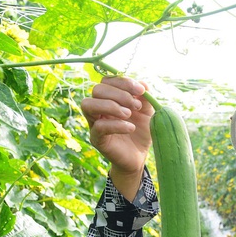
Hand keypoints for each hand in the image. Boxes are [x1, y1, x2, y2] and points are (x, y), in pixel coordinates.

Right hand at [80, 77, 153, 197]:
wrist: (140, 156)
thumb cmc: (141, 131)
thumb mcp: (147, 112)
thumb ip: (144, 97)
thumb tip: (142, 83)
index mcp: (109, 98)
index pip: (107, 81)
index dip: (123, 82)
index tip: (141, 91)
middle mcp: (99, 108)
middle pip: (97, 89)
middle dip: (119, 94)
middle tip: (136, 106)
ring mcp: (94, 123)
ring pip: (88, 104)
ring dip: (111, 106)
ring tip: (129, 115)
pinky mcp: (96, 138)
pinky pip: (99, 126)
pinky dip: (116, 124)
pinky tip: (130, 128)